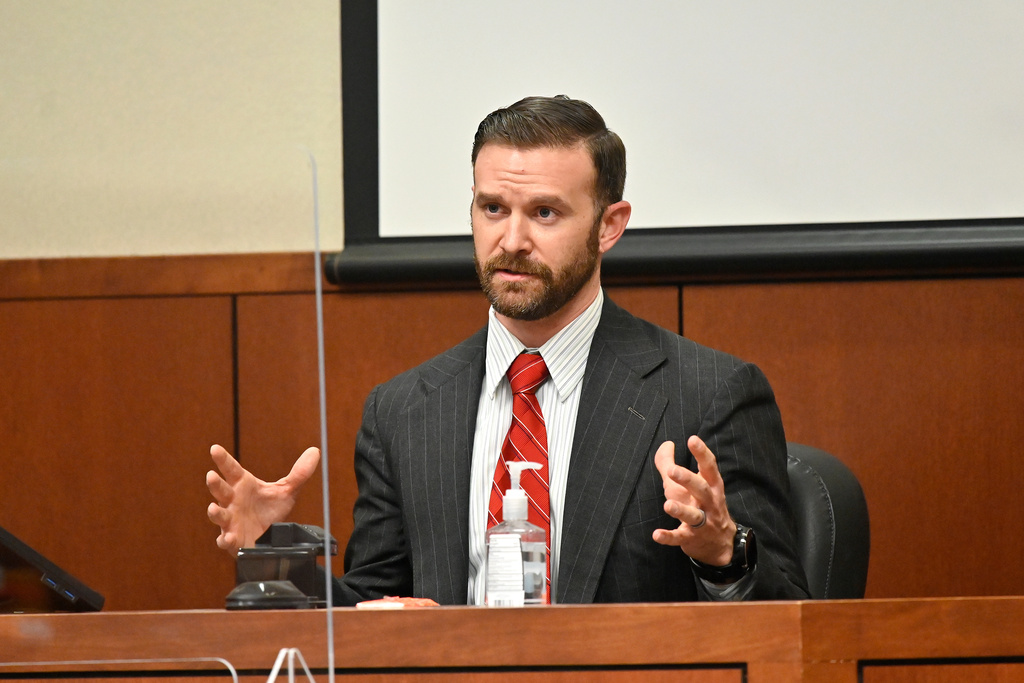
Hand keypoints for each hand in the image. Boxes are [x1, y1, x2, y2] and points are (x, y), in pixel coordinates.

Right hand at [206, 444, 320, 553]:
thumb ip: (299, 473)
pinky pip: (226, 540)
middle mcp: (233, 501)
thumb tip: (315, 451)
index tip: (215, 448)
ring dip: (215, 512)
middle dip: (215, 484)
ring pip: (219, 515)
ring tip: (213, 508)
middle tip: (211, 475)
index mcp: (243, 486)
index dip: (223, 459)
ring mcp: (231, 521)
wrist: (269, 538)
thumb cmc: (270, 511)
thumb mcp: (287, 491)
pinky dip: (225, 540)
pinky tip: (226, 539)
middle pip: (220, 490)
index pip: (232, 470)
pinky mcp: (233, 539)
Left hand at [652, 436, 735, 565]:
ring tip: (668, 505)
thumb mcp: (690, 484)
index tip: (692, 439)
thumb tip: (666, 444)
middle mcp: (708, 503)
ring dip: (680, 510)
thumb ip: (672, 463)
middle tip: (673, 470)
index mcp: (711, 486)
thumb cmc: (701, 505)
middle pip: (701, 489)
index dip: (701, 453)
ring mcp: (701, 522)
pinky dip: (668, 537)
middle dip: (688, 480)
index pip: (709, 467)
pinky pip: (679, 538)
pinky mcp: (690, 539)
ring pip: (693, 516)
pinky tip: (656, 534)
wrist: (721, 544)